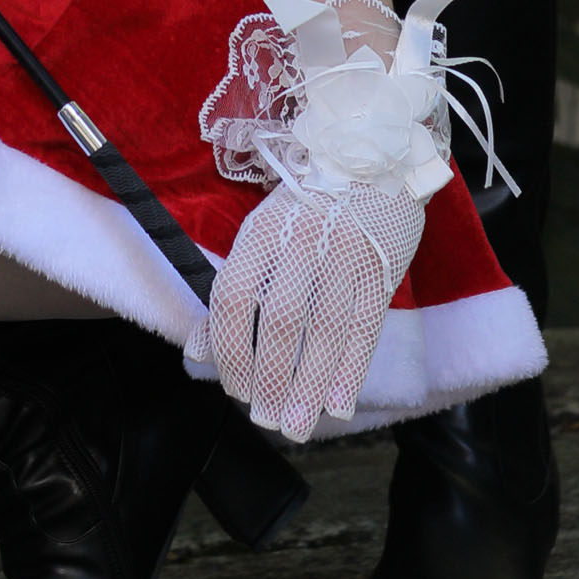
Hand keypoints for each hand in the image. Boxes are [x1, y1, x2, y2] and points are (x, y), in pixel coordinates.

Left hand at [189, 173, 426, 437]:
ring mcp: (345, 253)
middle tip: (266, 420)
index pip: (234, 297)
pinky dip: (351, 370)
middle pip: (281, 321)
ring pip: (325, 331)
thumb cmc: (308, 201)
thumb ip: (234, 289)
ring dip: (309, 387)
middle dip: (271, 380)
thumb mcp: (261, 231)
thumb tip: (197, 351)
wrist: (371, 152)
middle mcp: (301, 241)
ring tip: (297, 425)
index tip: (233, 389)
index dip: (229, 350)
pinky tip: (338, 404)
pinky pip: (365, 326)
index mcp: (262, 231)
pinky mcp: (381, 266)